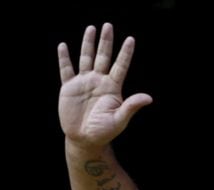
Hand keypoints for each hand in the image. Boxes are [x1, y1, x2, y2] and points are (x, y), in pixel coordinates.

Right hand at [58, 22, 151, 147]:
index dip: (125, 53)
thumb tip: (149, 98)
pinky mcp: (68, 87)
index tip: (131, 39)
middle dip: (106, 41)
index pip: (120, 66)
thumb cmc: (104, 131)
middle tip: (108, 25)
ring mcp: (84, 83)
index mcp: (112, 87)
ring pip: (86, 58)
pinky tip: (63, 46)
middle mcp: (99, 81)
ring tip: (91, 28)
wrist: (85, 139)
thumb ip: (132, 106)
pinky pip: (66, 70)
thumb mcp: (120, 119)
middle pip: (103, 57)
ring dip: (88, 44)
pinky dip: (64, 58)